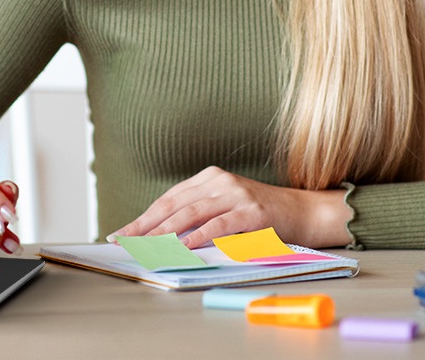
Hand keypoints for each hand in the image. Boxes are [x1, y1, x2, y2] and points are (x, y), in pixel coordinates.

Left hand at [111, 166, 351, 249]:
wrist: (302, 212)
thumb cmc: (259, 216)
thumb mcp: (225, 208)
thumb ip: (198, 217)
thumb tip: (160, 240)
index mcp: (209, 178)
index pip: (168, 198)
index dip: (143, 216)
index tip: (122, 232)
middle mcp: (220, 181)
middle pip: (174, 205)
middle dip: (146, 225)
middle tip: (125, 241)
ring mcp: (236, 194)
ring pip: (192, 213)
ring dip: (165, 232)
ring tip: (146, 245)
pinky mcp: (251, 212)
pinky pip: (219, 225)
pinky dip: (199, 236)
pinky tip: (183, 246)